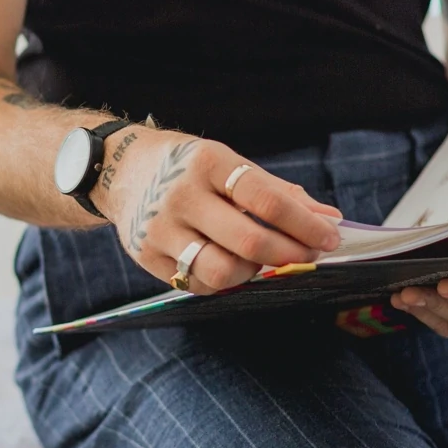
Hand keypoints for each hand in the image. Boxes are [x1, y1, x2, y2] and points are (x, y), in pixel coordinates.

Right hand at [95, 132, 341, 293]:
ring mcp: (160, 229)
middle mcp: (181, 195)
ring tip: (264, 260)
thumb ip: (278, 193)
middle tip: (310, 254)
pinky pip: (198, 285)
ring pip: (223, 272)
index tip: (330, 236)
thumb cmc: (188, 167)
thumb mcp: (229, 164)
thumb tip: (329, 219)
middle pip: (249, 241)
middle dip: (291, 253)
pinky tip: (233, 266)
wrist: (117, 170)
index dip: (306, 223)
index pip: (267, 199)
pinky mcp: (147, 257)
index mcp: (208, 163)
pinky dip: (226, 282)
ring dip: (256, 272)